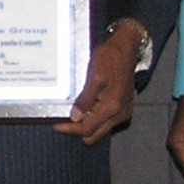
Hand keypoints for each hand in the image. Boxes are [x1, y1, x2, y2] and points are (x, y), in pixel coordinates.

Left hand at [59, 23, 145, 144]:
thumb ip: (86, 99)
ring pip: (99, 129)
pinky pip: (105, 121)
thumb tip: (75, 117)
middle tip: (63, 121)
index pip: (87, 129)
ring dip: (86, 124)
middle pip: (93, 135)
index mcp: (112, 107)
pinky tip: (85, 108)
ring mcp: (123, 112)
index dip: (70, 129)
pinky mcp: (124, 108)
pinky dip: (94, 118)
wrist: (126, 48)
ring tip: (73, 113)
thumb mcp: (94, 76)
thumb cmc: (110, 58)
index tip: (56, 125)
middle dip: (77, 130)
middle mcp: (120, 114)